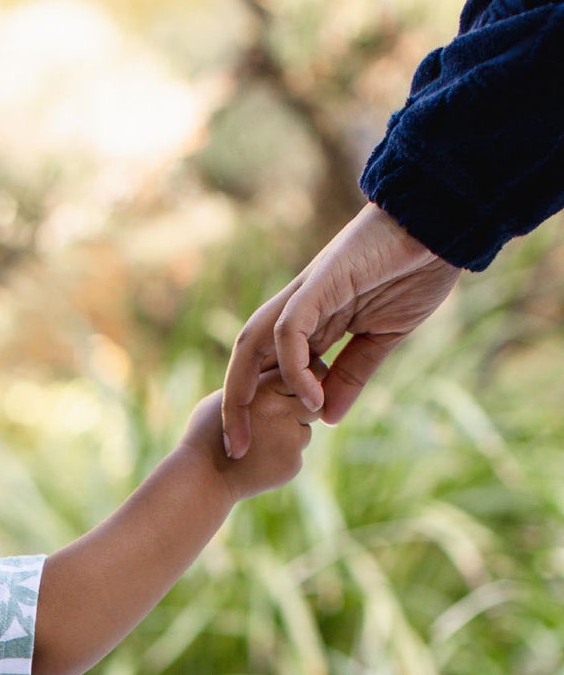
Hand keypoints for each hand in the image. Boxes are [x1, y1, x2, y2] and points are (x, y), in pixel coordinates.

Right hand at [183, 366, 316, 502]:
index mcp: (263, 390)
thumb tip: (277, 379)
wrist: (201, 477)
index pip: (302, 376)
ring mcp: (291, 440)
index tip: (286, 390)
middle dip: (299, 409)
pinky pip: (296, 453)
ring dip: (290, 434)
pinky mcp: (293, 464)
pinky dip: (282, 456)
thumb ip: (255, 389)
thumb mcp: (225, 399)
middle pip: (312, 403)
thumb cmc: (206, 433)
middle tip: (274, 418)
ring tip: (258, 442)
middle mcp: (281, 411)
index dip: (296, 384)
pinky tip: (257, 460)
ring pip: (305, 430)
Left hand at [221, 203, 459, 458]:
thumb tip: (327, 419)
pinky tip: (310, 396)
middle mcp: (297, 309)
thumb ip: (352, 375)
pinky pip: (290, 329)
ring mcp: (305, 294)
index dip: (253, 405)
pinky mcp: (320, 283)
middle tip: (235, 449)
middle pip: (247, 358)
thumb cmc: (415, 271)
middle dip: (234, 404)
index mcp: (311, 322)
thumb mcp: (382, 338)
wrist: (440, 224)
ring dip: (245, 389)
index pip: (268, 367)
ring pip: (255, 343)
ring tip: (251, 430)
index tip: (250, 447)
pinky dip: (293, 365)